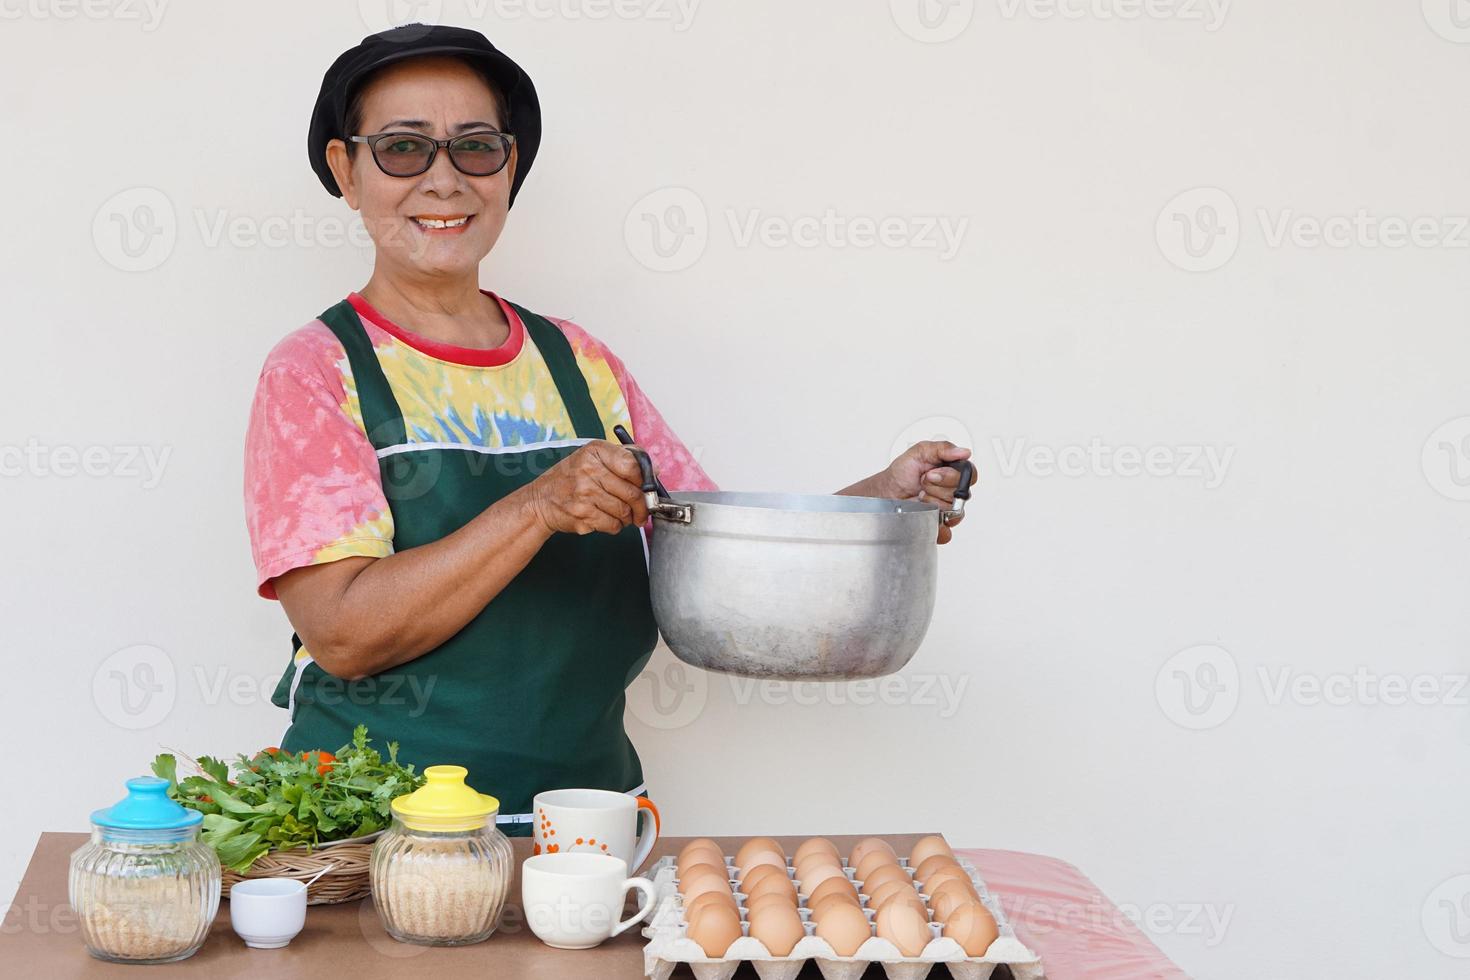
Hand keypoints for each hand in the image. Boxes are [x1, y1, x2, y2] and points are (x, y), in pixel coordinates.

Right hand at [528, 441, 651, 535]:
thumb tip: (655, 469)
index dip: (645, 480)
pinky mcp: (582, 515)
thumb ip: (624, 458)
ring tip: (619, 514)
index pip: (633, 465)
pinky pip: (613, 525)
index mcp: (594, 452)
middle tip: (642, 511)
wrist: (540, 501)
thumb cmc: (570, 478)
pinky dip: (614, 526)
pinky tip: (605, 519)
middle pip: (633, 493)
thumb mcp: (592, 457)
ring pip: (624, 512)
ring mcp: (584, 494)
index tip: (646, 488)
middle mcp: (588, 470)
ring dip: (627, 517)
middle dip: (642, 506)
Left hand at [882, 440, 975, 543]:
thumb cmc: (902, 472)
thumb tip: (964, 452)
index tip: (933, 473)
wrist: (887, 491)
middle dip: (937, 487)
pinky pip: (947, 529)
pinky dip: (934, 520)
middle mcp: (953, 489)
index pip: (971, 475)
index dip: (952, 476)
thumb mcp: (920, 451)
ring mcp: (948, 506)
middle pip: (962, 494)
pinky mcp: (941, 522)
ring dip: (933, 502)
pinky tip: (923, 510)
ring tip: (921, 496)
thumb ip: (943, 448)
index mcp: (953, 470)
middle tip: (923, 482)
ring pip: (954, 510)